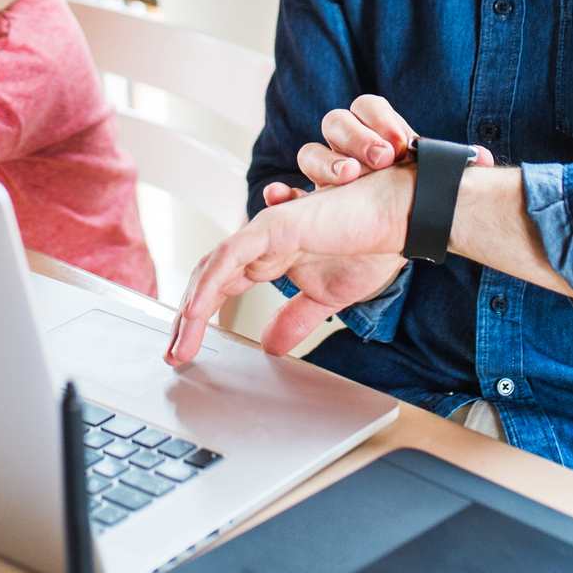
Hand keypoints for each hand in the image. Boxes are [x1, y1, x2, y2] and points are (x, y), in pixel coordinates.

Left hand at [167, 165, 417, 364]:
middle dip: (186, 319)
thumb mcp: (326, 298)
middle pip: (207, 280)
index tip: (188, 350)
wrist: (397, 218)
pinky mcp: (272, 227)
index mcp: (269, 258)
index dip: (200, 318)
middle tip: (175, 353)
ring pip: (211, 271)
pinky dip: (209, 284)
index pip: (222, 288)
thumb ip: (296, 318)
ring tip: (181, 344)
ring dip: (191, 310)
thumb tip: (271, 346)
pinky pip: (229, 257)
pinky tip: (196, 311)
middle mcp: (259, 244)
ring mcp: (262, 233)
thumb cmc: (368, 245)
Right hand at [289, 93, 492, 188]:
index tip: (400, 142)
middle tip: (380, 159)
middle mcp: (344, 147)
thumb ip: (450, 166)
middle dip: (356, 138)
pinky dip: (280, 194)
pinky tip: (280, 198)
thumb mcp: (428, 181)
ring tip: (348, 178)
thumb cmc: (409, 199)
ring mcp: (323, 174)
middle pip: (336, 123)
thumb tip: (483, 158)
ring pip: (311, 152)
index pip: (367, 106)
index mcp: (374, 132)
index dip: (380, 119)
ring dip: (327, 163)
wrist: (392, 235)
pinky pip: (283, 193)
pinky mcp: (307, 204)